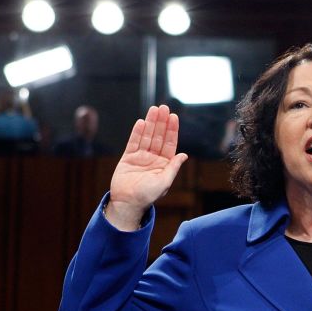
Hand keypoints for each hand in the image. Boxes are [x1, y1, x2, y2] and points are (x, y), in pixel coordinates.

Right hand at [106, 105, 187, 229]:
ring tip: (154, 109)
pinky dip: (137, 132)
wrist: (127, 203)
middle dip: (161, 122)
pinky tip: (142, 122)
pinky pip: (134, 142)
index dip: (172, 130)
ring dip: (151, 123)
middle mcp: (154, 158)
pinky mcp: (128, 157)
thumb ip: (173, 167)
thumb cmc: (147, 196)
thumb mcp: (164, 182)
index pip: (170, 143)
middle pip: (159, 136)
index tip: (174, 117)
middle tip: (164, 107)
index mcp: (164, 164)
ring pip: (147, 136)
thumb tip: (184, 154)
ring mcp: (141, 156)